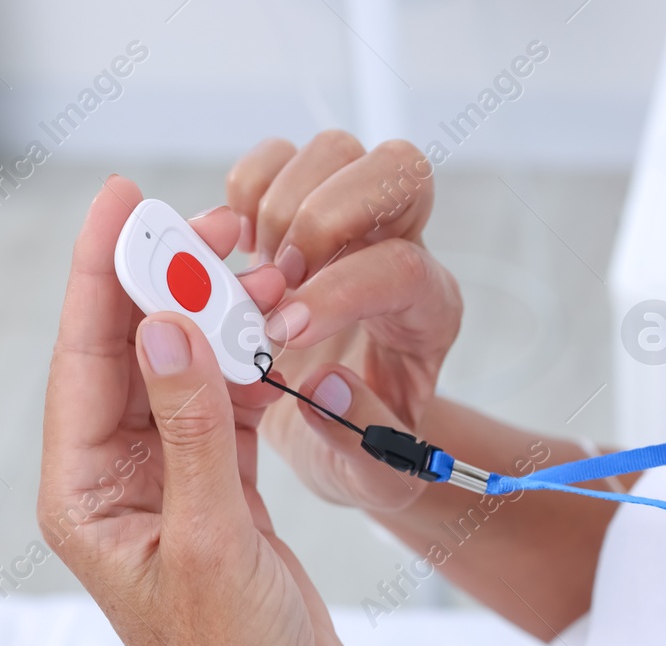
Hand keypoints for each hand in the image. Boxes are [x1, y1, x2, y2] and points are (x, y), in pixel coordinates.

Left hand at [38, 175, 357, 645]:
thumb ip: (191, 430)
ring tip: (261, 275)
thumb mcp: (212, 542)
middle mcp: (116, 483)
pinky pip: (228, 410)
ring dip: (220, 327)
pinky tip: (281, 344)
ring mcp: (169, 486)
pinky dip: (255, 375)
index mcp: (84, 496)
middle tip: (215, 226)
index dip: (102, 275)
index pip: (84, 362)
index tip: (125, 202)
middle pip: (131, 356)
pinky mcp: (220, 496)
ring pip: (184, 376)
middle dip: (168, 287)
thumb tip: (163, 328)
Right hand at [226, 132, 463, 511]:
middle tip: (274, 281)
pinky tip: (235, 250)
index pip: (402, 266)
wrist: (342, 431)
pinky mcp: (301, 208)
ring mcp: (353, 220)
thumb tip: (328, 385)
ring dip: (279, 203)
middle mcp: (402, 248)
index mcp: (429, 313)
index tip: (283, 332)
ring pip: (336, 151)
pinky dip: (245, 188)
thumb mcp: (372, 475)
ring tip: (253, 271)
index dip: (339, 291)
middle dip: (323, 216)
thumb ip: (362, 439)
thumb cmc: (361, 447)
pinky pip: (278, 157)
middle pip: (398, 171)